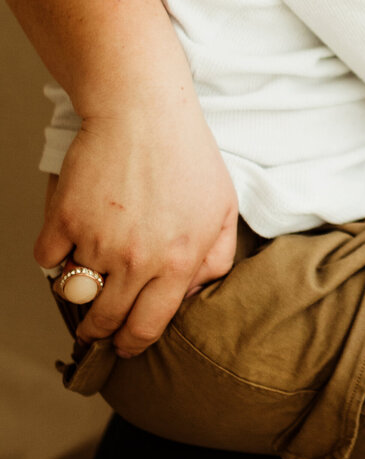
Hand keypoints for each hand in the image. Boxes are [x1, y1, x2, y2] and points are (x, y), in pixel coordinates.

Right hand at [35, 98, 238, 355]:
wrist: (143, 111)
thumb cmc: (187, 155)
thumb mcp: (222, 208)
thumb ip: (215, 258)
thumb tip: (193, 295)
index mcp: (178, 263)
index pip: (148, 327)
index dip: (133, 343)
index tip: (124, 346)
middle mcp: (137, 261)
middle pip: (107, 319)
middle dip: (99, 331)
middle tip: (97, 329)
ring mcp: (98, 241)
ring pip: (74, 292)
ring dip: (77, 292)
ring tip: (84, 284)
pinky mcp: (64, 219)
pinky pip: (48, 259)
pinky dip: (53, 257)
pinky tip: (67, 247)